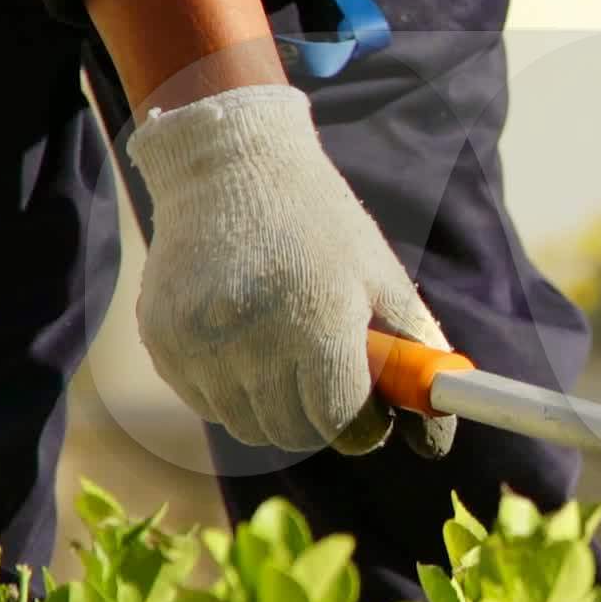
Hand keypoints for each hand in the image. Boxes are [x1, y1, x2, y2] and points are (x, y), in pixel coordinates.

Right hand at [125, 83, 456, 457]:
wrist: (228, 163)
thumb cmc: (317, 220)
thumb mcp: (379, 274)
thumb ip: (414, 352)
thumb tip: (438, 438)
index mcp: (318, 320)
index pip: (340, 422)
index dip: (363, 426)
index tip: (369, 412)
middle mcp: (252, 338)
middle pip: (291, 433)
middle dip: (319, 421)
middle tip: (328, 384)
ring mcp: (199, 341)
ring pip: (245, 424)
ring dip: (272, 408)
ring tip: (283, 354)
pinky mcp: (162, 338)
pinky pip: (204, 401)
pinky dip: (229, 390)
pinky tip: (241, 342)